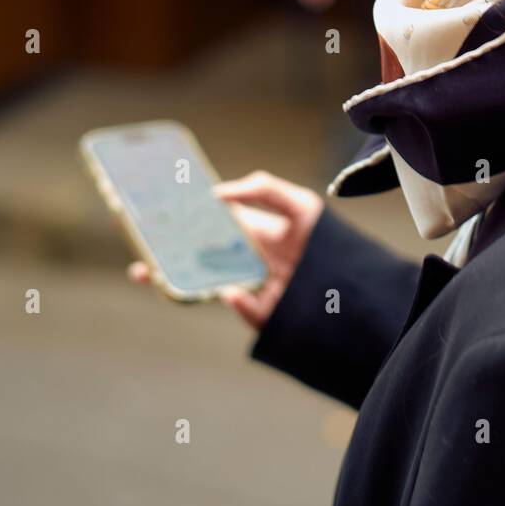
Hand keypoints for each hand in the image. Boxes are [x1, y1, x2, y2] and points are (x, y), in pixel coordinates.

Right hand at [126, 170, 323, 330]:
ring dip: (177, 283)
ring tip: (149, 274)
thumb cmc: (330, 239)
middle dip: (167, 256)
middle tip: (141, 250)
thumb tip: (220, 194)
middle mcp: (246, 262)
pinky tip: (232, 290)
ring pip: (205, 287)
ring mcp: (253, 290)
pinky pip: (243, 310)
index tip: (157, 217)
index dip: (186, 222)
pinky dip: (237, 301)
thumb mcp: (302, 205)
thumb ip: (265, 190)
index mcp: (252, 234)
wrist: (363, 289)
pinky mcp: (266, 315)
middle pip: (199, 260)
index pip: (211, 226)